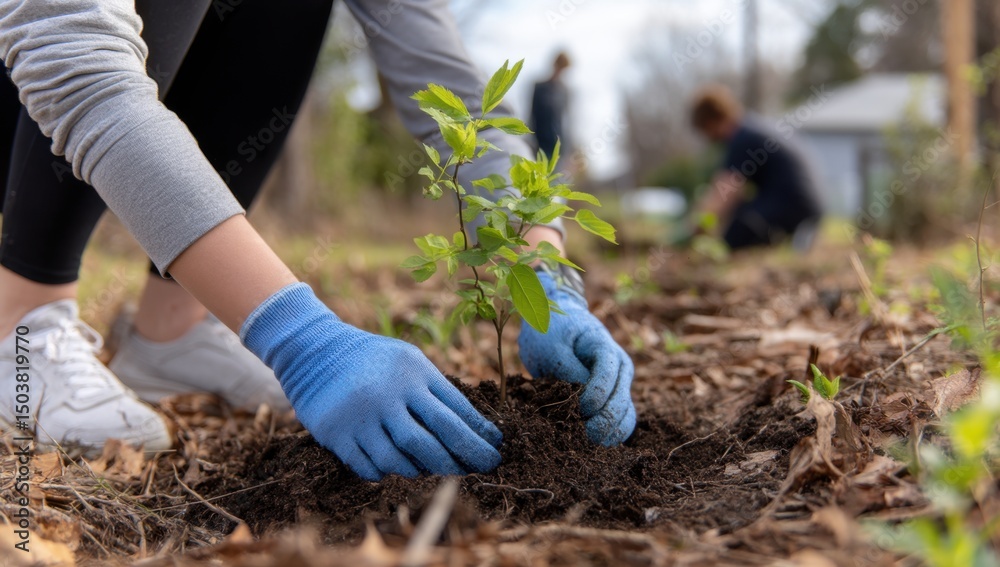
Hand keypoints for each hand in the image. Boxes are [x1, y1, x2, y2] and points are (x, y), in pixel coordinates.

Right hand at [241, 283, 501, 480]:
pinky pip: (369, 467)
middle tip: (475, 472)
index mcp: (412, 374)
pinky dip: (386, 473)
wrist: (315, 350)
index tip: (495, 454)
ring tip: (433, 470)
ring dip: (422, 470)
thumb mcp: (411, 363)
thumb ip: (441, 393)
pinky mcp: (336, 433)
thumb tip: (484, 431)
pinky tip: (395, 469)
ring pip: (400, 460)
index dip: (478, 438)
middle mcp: (388, 394)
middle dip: (459, 461)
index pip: (454, 414)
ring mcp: (360, 416)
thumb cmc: (375, 360)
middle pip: (431, 442)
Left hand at [518, 268, 635, 444]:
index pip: (606, 378)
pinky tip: (592, 444)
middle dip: (602, 423)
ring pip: (625, 417)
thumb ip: (567, 372)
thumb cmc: (553, 333)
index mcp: (607, 351)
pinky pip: (620, 423)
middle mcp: (620, 369)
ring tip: (585, 442)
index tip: (573, 408)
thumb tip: (580, 404)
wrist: (559, 325)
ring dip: (607, 433)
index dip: (592, 397)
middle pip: (621, 402)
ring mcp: (619, 385)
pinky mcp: (612, 399)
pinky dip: (608, 436)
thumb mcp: (552, 347)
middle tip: (580, 436)